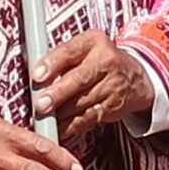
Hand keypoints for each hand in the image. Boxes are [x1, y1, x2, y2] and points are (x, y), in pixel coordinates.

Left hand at [32, 32, 154, 140]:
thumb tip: (34, 75)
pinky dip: (71, 125)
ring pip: (82, 102)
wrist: (134, 77)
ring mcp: (112, 85)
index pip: (70, 51)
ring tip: (44, 117)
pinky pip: (88, 118)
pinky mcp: (112, 106)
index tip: (37, 76)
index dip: (52, 64)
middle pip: (79, 79)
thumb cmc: (100, 60)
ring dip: (61, 112)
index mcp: (93, 41)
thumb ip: (61, 58)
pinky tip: (58, 128)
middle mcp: (105, 61)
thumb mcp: (84, 48)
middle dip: (57, 94)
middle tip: (40, 104)